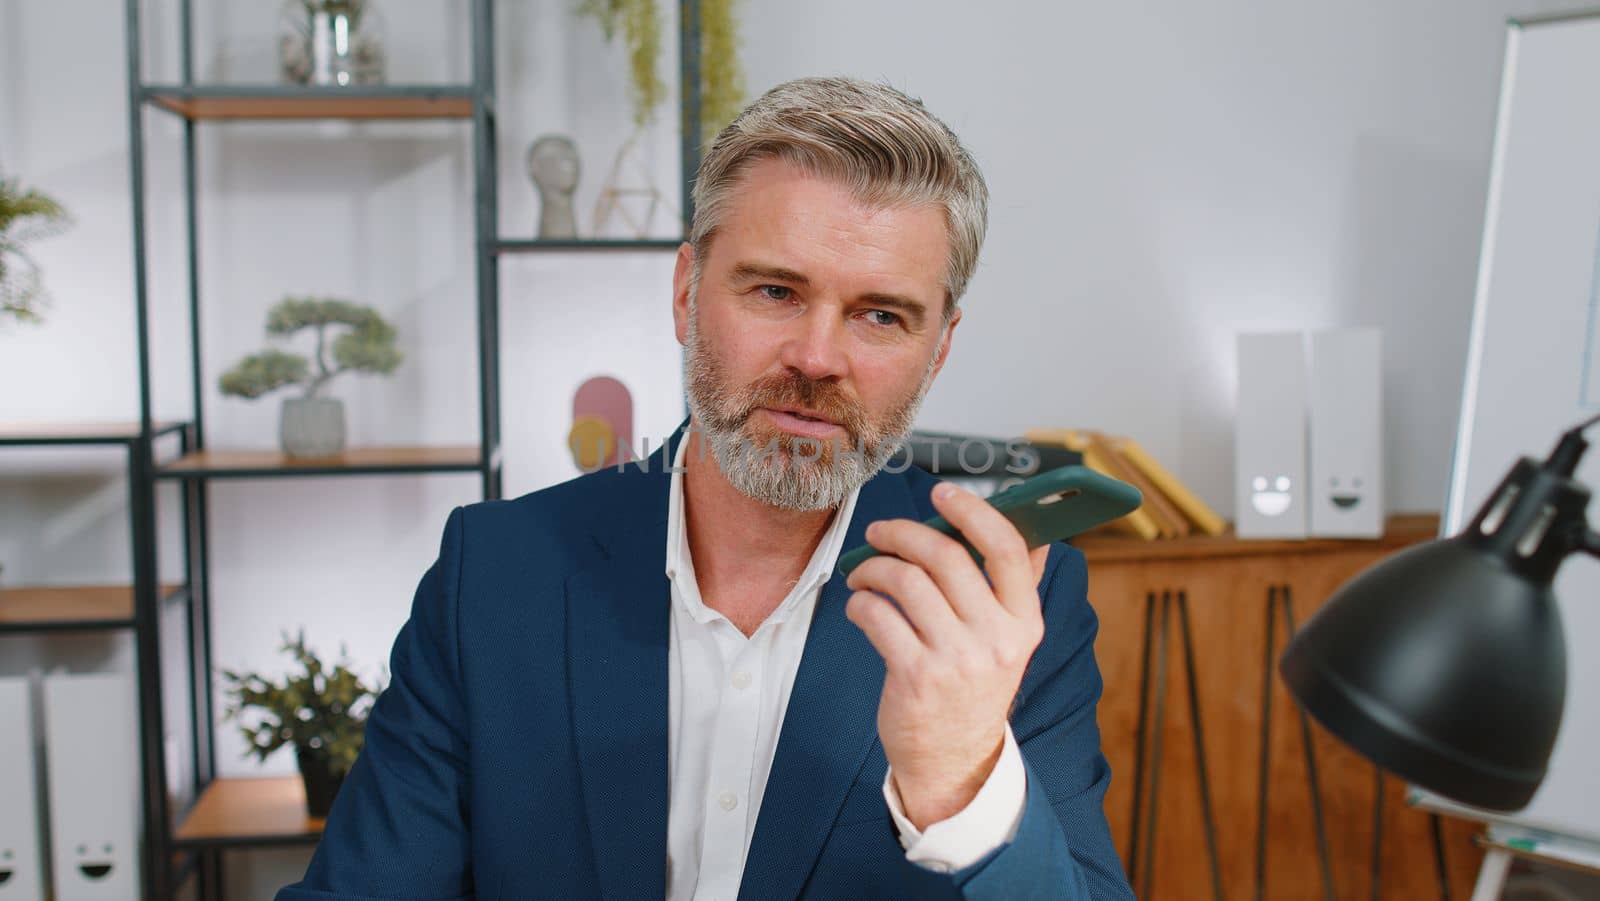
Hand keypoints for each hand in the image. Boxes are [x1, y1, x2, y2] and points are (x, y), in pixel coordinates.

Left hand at [844, 480, 1050, 829]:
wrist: (954, 760)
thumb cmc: (974, 687)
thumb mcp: (1009, 641)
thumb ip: (1015, 587)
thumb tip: (1031, 525)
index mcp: (1023, 622)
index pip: (1008, 549)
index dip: (974, 512)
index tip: (943, 493)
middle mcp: (996, 639)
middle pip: (946, 557)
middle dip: (904, 534)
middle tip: (881, 532)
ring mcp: (956, 660)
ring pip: (906, 582)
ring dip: (875, 567)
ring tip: (864, 572)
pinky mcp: (916, 678)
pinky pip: (878, 616)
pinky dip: (861, 602)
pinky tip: (861, 606)